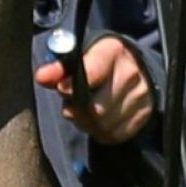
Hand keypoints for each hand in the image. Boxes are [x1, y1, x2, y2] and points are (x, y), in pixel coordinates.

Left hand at [34, 35, 155, 143]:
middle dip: (76, 111)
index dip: (72, 87)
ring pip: (103, 125)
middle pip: (95, 108)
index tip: (62, 90)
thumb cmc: (102, 59)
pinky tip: (97, 121)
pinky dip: (101, 132)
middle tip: (70, 106)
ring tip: (83, 113)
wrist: (138, 65)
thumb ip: (60, 67)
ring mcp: (140, 97)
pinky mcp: (144, 115)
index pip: (91, 74)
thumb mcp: (83, 54)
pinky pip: (115, 135)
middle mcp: (130, 73)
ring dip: (87, 124)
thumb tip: (41, 77)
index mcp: (113, 51)